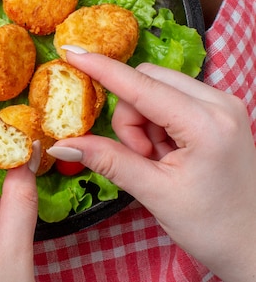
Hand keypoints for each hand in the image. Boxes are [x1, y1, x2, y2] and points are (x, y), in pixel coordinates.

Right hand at [50, 48, 255, 281]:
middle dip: (129, 116)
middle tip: (139, 155)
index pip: (141, 85)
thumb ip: (108, 161)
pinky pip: (169, 101)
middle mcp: (219, 103)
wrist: (253, 245)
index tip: (72, 53)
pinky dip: (156, 124)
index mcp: (207, 123)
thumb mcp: (155, 193)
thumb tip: (62, 143)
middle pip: (147, 82)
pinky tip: (168, 154)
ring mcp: (222, 104)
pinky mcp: (218, 112)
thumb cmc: (212, 225)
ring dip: (142, 122)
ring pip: (155, 89)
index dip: (102, 68)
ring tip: (157, 160)